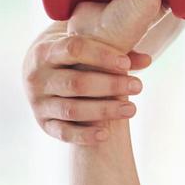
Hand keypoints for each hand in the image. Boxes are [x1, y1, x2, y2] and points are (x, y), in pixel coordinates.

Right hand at [22, 25, 151, 146]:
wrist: (38, 74)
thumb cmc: (72, 58)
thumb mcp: (85, 49)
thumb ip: (114, 52)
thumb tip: (147, 60)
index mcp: (45, 51)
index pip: (73, 49)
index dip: (101, 56)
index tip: (126, 63)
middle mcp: (37, 77)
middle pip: (76, 83)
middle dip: (109, 86)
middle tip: (138, 86)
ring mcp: (38, 103)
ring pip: (72, 110)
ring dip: (104, 110)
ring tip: (132, 109)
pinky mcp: (44, 123)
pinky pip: (63, 133)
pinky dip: (84, 136)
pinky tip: (106, 135)